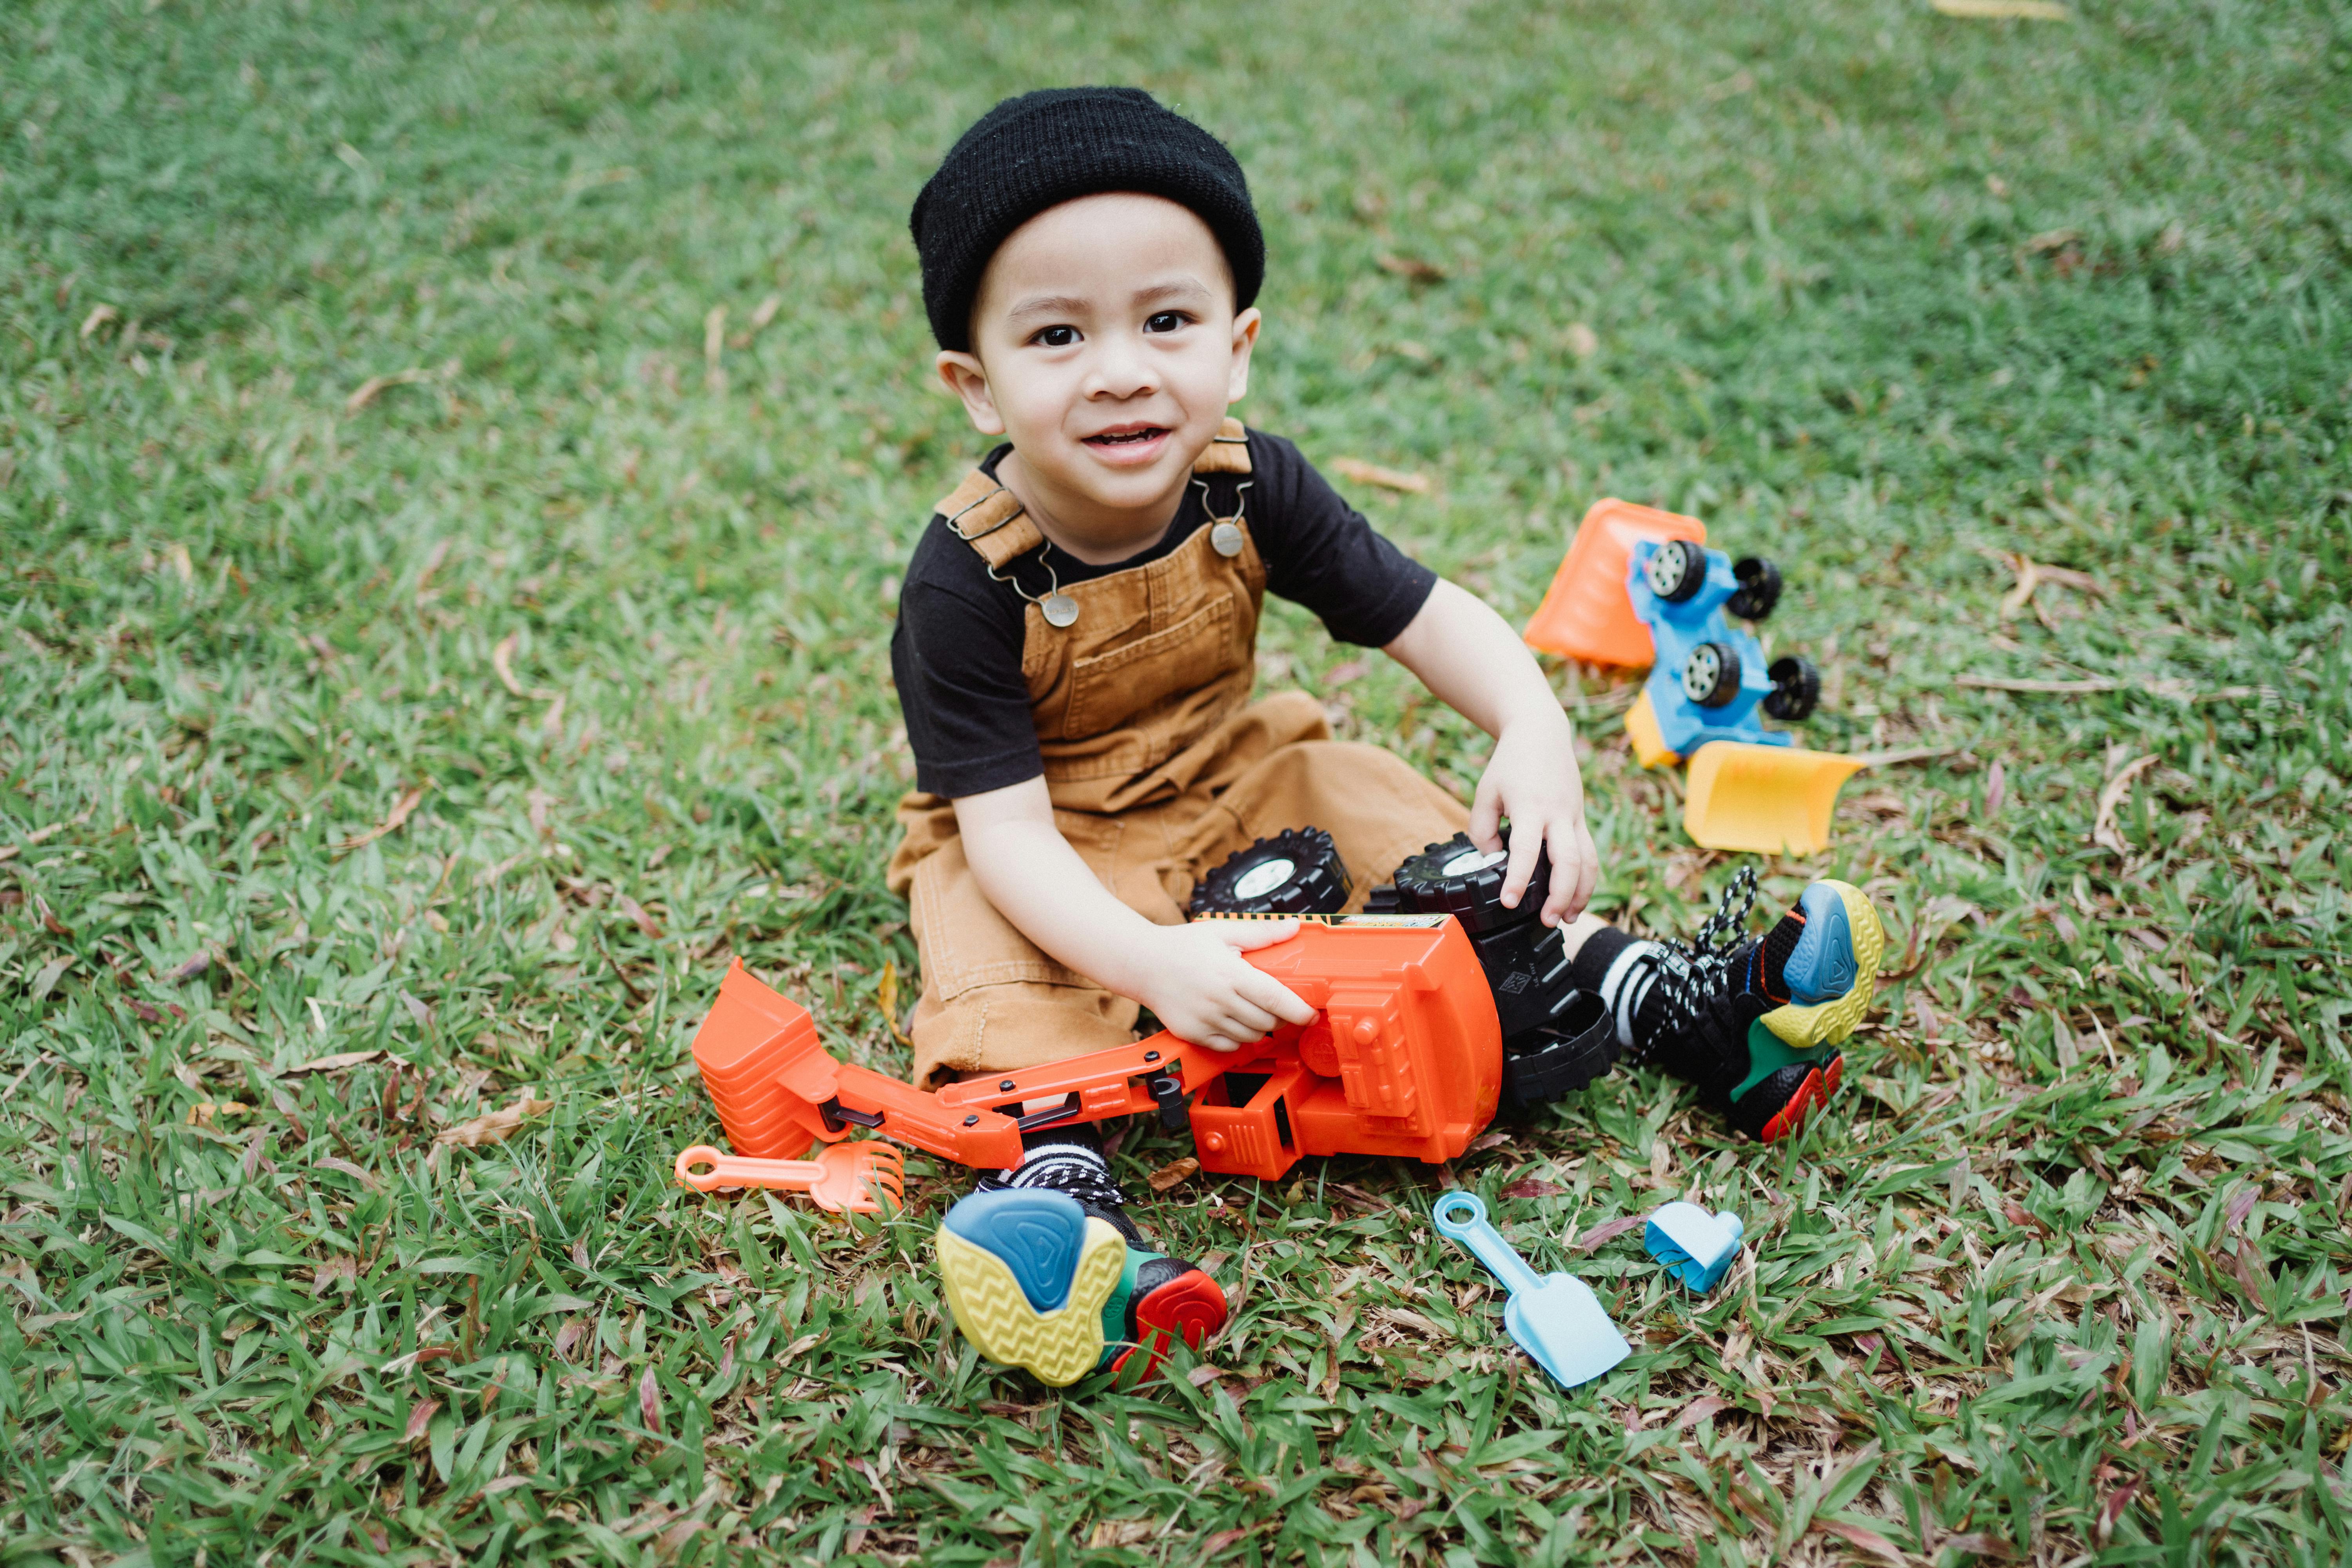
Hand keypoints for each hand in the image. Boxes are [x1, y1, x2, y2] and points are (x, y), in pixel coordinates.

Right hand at [1135, 920, 1318, 1051]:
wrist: (1142, 964)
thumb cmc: (1183, 946)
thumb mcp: (1223, 932)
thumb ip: (1261, 933)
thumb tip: (1293, 927)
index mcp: (1230, 974)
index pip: (1275, 999)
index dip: (1299, 1011)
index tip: (1311, 1015)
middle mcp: (1218, 1001)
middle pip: (1267, 1022)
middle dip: (1282, 1017)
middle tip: (1281, 1006)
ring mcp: (1205, 1021)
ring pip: (1251, 1037)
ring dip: (1261, 1027)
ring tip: (1255, 1010)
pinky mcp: (1194, 1035)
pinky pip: (1230, 1046)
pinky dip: (1239, 1038)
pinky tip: (1235, 1020)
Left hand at [1467, 711, 1598, 925]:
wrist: (1541, 732)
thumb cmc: (1509, 763)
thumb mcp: (1485, 792)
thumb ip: (1482, 829)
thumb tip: (1492, 860)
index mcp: (1529, 806)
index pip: (1526, 849)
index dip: (1518, 879)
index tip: (1508, 901)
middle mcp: (1558, 813)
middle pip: (1569, 860)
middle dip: (1561, 895)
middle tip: (1546, 920)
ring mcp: (1574, 816)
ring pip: (1589, 861)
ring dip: (1581, 893)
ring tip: (1566, 918)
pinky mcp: (1581, 818)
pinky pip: (1589, 853)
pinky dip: (1585, 879)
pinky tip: (1575, 898)